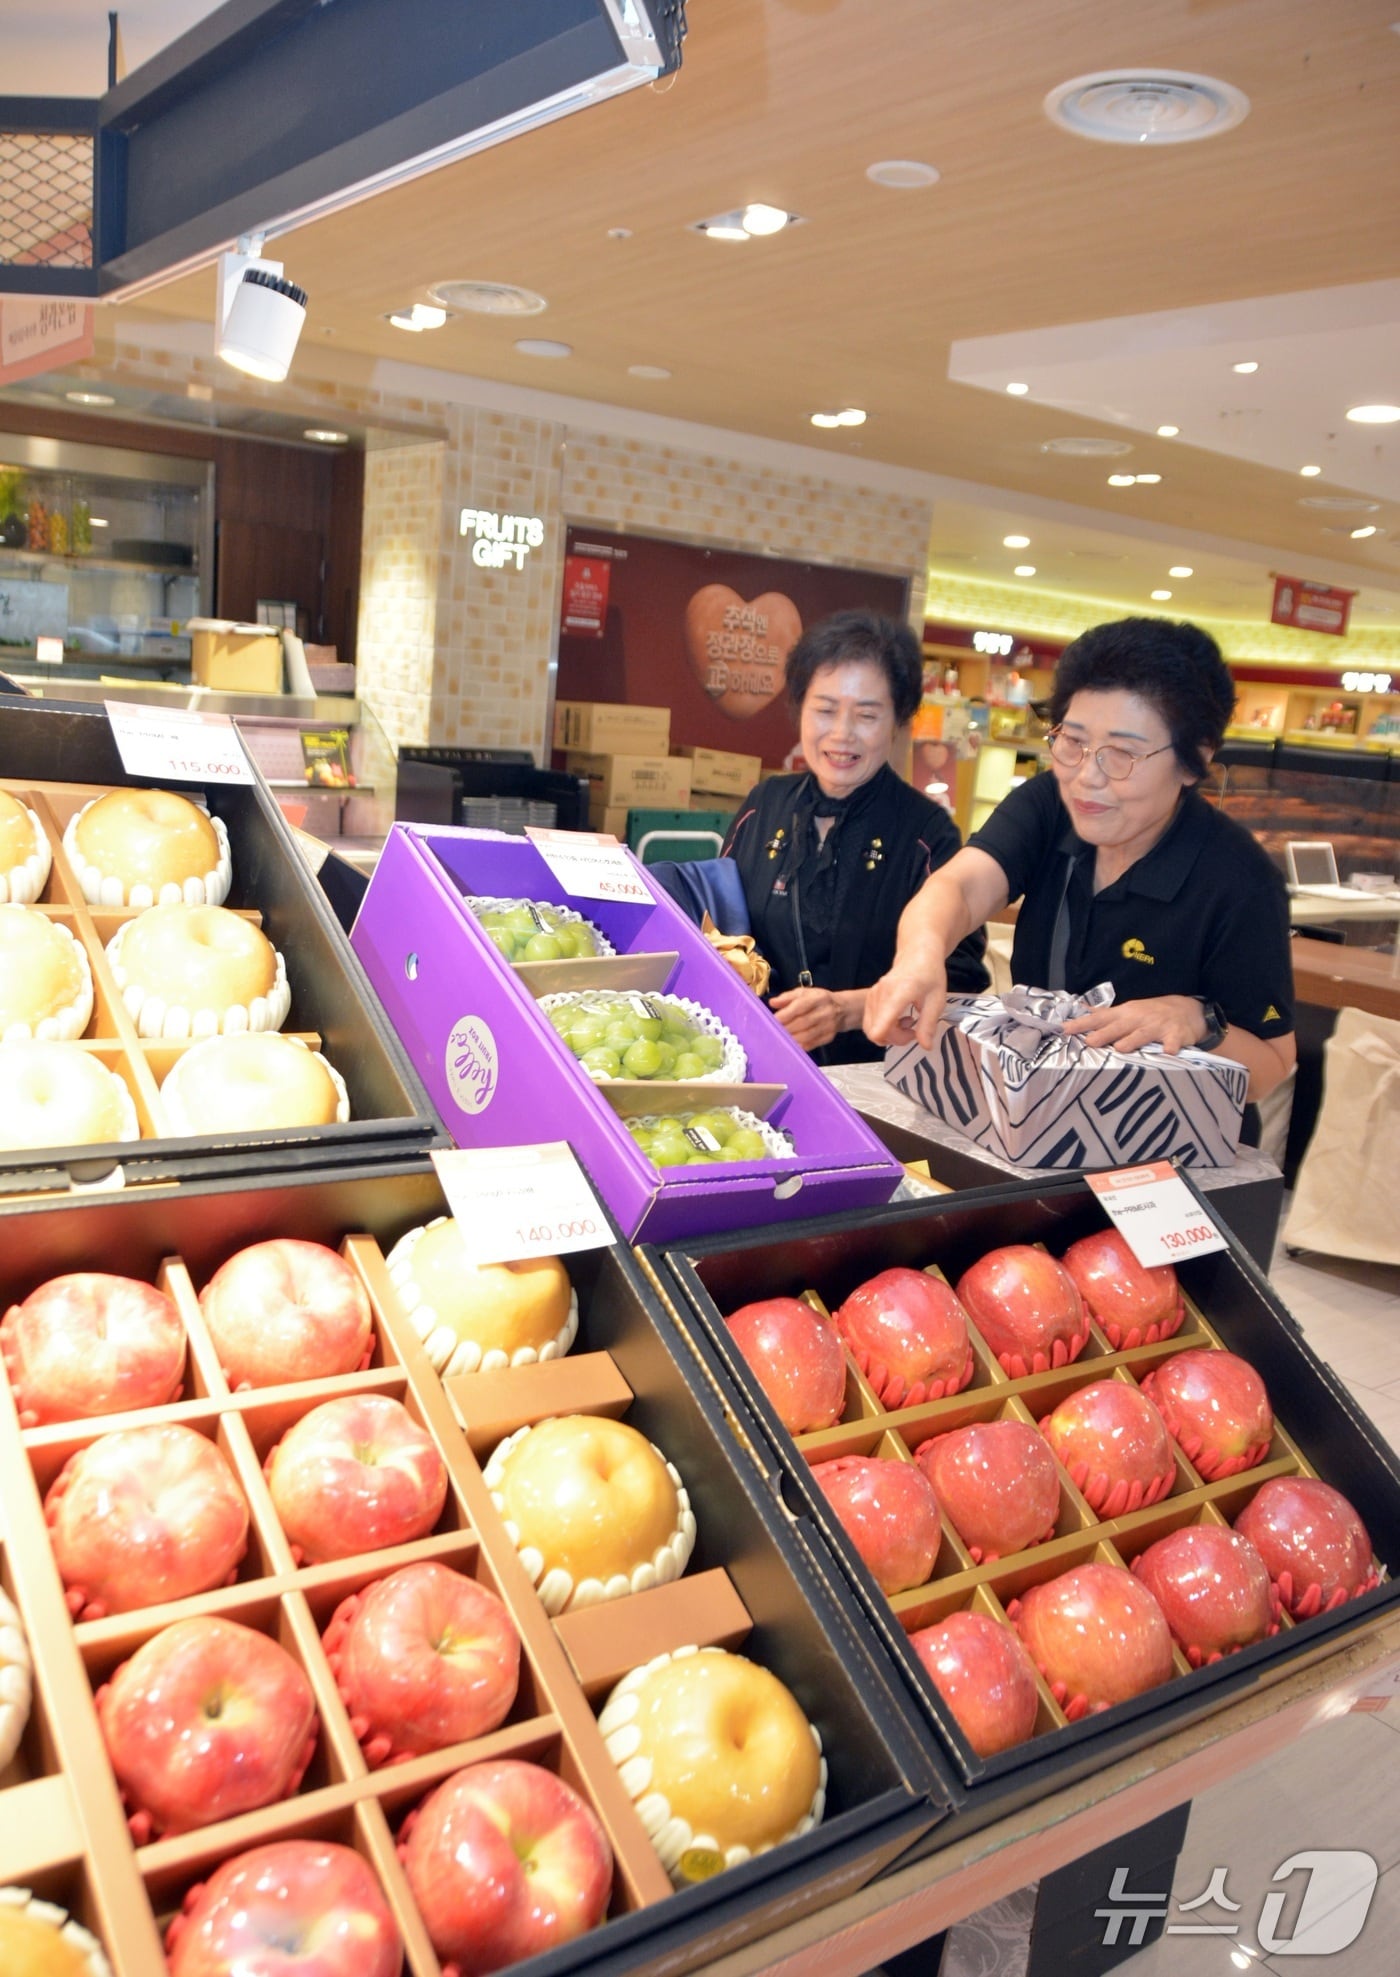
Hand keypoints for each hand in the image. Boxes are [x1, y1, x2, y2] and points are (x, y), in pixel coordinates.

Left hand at [768, 985, 850, 1051]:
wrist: (842, 1010)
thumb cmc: (818, 1000)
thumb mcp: (804, 993)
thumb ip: (787, 997)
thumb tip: (773, 1002)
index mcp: (817, 998)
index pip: (800, 1006)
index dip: (785, 1014)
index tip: (772, 1020)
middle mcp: (824, 1012)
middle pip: (802, 1023)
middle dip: (785, 1028)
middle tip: (771, 1031)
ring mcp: (828, 1026)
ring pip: (806, 1036)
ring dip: (790, 1038)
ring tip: (778, 1038)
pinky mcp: (828, 1038)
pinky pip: (811, 1044)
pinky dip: (798, 1046)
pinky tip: (789, 1045)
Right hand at [863, 952, 948, 1049]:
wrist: (917, 955)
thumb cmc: (930, 975)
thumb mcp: (937, 1001)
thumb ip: (928, 1025)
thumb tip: (925, 1047)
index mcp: (898, 994)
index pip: (880, 1027)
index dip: (893, 1039)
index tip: (913, 1034)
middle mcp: (880, 995)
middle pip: (875, 1032)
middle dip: (895, 1039)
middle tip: (914, 1031)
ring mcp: (872, 996)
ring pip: (871, 1029)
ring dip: (890, 1033)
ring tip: (908, 1023)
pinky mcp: (870, 998)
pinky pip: (871, 1021)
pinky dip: (884, 1026)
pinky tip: (898, 1018)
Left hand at [1061, 995, 1208, 1054]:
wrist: (1189, 1010)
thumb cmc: (1152, 1013)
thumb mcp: (1128, 1011)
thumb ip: (1105, 1016)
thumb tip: (1080, 1011)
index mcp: (1124, 1014)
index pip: (1099, 1018)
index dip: (1081, 1024)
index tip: (1064, 1030)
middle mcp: (1138, 1018)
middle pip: (1119, 1026)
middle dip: (1104, 1033)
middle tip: (1090, 1042)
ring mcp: (1158, 1026)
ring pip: (1143, 1034)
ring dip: (1132, 1040)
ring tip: (1120, 1048)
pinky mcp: (1176, 1035)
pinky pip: (1173, 1043)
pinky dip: (1171, 1047)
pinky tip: (1168, 1053)